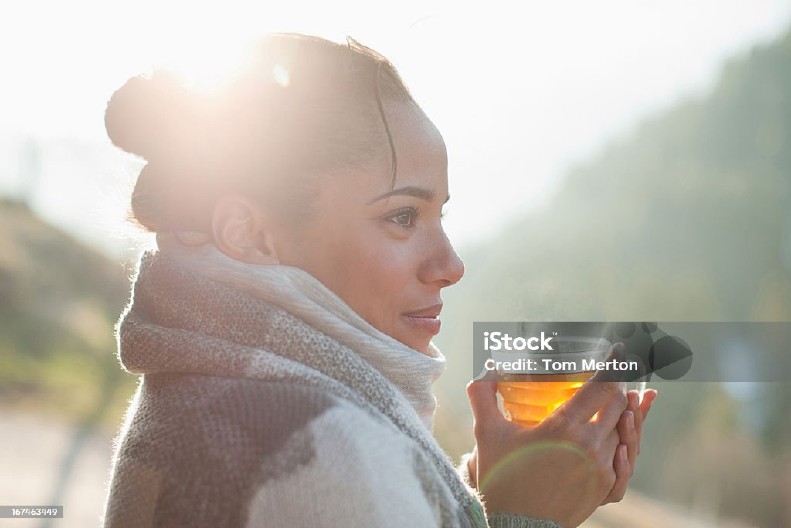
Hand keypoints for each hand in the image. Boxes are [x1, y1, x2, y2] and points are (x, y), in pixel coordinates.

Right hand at [465, 352, 655, 527]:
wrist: (517, 525)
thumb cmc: (501, 477)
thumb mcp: (488, 433)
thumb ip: (484, 395)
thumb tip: (486, 368)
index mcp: (564, 426)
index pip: (602, 386)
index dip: (614, 364)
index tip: (619, 351)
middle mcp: (590, 444)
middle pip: (619, 403)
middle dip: (619, 385)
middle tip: (612, 375)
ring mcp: (602, 467)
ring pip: (623, 430)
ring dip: (623, 412)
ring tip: (617, 401)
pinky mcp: (605, 486)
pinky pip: (624, 457)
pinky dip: (623, 440)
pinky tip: (618, 434)